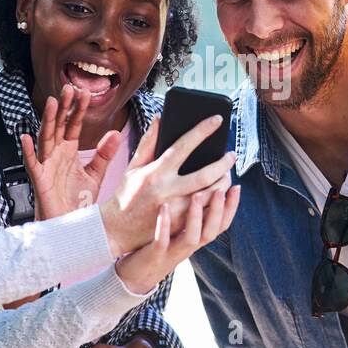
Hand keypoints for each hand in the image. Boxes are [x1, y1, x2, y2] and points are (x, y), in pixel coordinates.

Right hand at [20, 84, 120, 220]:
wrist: (69, 226)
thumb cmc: (77, 201)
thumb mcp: (95, 175)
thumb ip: (104, 155)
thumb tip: (115, 133)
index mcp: (69, 151)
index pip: (74, 125)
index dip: (78, 110)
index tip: (85, 93)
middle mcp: (56, 154)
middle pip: (59, 126)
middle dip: (63, 107)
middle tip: (68, 88)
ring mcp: (46, 165)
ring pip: (46, 138)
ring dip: (48, 120)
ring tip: (51, 103)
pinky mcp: (39, 180)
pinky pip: (32, 163)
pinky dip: (27, 150)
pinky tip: (25, 137)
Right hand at [100, 114, 236, 256]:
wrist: (116, 230)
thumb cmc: (126, 195)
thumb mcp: (133, 167)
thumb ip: (148, 142)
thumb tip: (160, 118)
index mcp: (156, 173)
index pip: (183, 146)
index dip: (202, 131)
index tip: (217, 119)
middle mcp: (168, 191)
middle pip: (205, 175)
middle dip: (223, 164)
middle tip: (231, 155)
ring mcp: (176, 211)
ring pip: (211, 196)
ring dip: (224, 183)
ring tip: (228, 173)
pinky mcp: (181, 226)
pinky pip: (207, 212)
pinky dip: (219, 201)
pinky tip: (222, 193)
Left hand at [114, 184, 240, 294]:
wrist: (136, 276)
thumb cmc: (158, 247)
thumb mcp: (179, 232)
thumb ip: (190, 214)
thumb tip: (201, 187)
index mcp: (196, 239)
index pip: (221, 225)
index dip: (231, 208)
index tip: (237, 187)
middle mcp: (189, 247)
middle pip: (212, 231)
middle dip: (219, 211)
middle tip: (221, 189)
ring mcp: (173, 252)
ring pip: (192, 237)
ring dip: (196, 217)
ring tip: (196, 195)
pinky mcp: (155, 255)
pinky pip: (162, 241)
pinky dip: (164, 225)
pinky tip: (164, 207)